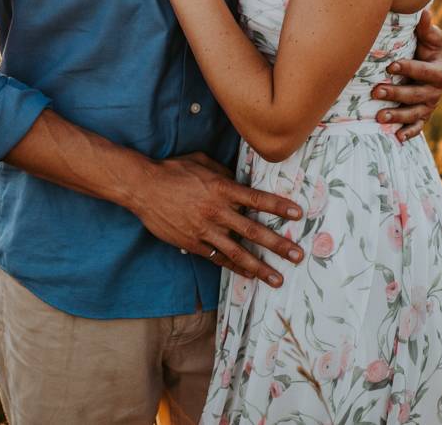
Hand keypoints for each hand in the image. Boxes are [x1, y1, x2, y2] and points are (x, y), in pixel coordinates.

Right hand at [129, 153, 305, 286]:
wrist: (143, 187)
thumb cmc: (173, 170)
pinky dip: (235, 267)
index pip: (257, 199)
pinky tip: (249, 274)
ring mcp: (204, 230)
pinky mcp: (193, 243)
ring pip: (238, 252)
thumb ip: (224, 173)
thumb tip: (240, 181)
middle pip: (253, 231)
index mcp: (221, 188)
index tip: (298, 215)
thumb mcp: (202, 162)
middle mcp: (216, 211)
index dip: (279, 207)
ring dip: (260, 267)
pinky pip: (218, 258)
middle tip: (297, 255)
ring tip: (277, 278)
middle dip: (278, 244)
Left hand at [373, 8, 441, 141]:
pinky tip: (396, 138)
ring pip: (414, 113)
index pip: (423, 71)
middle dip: (396, 93)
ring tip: (379, 116)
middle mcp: (436, 91)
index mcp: (440, 71)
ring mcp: (430, 105)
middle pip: (416, 95)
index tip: (390, 66)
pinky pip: (418, 127)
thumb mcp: (432, 37)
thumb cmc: (432, 48)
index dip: (408, 68)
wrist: (441, 66)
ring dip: (398, 116)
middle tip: (375, 91)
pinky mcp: (424, 115)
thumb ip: (426, 28)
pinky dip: (409, 133)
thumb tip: (423, 10)